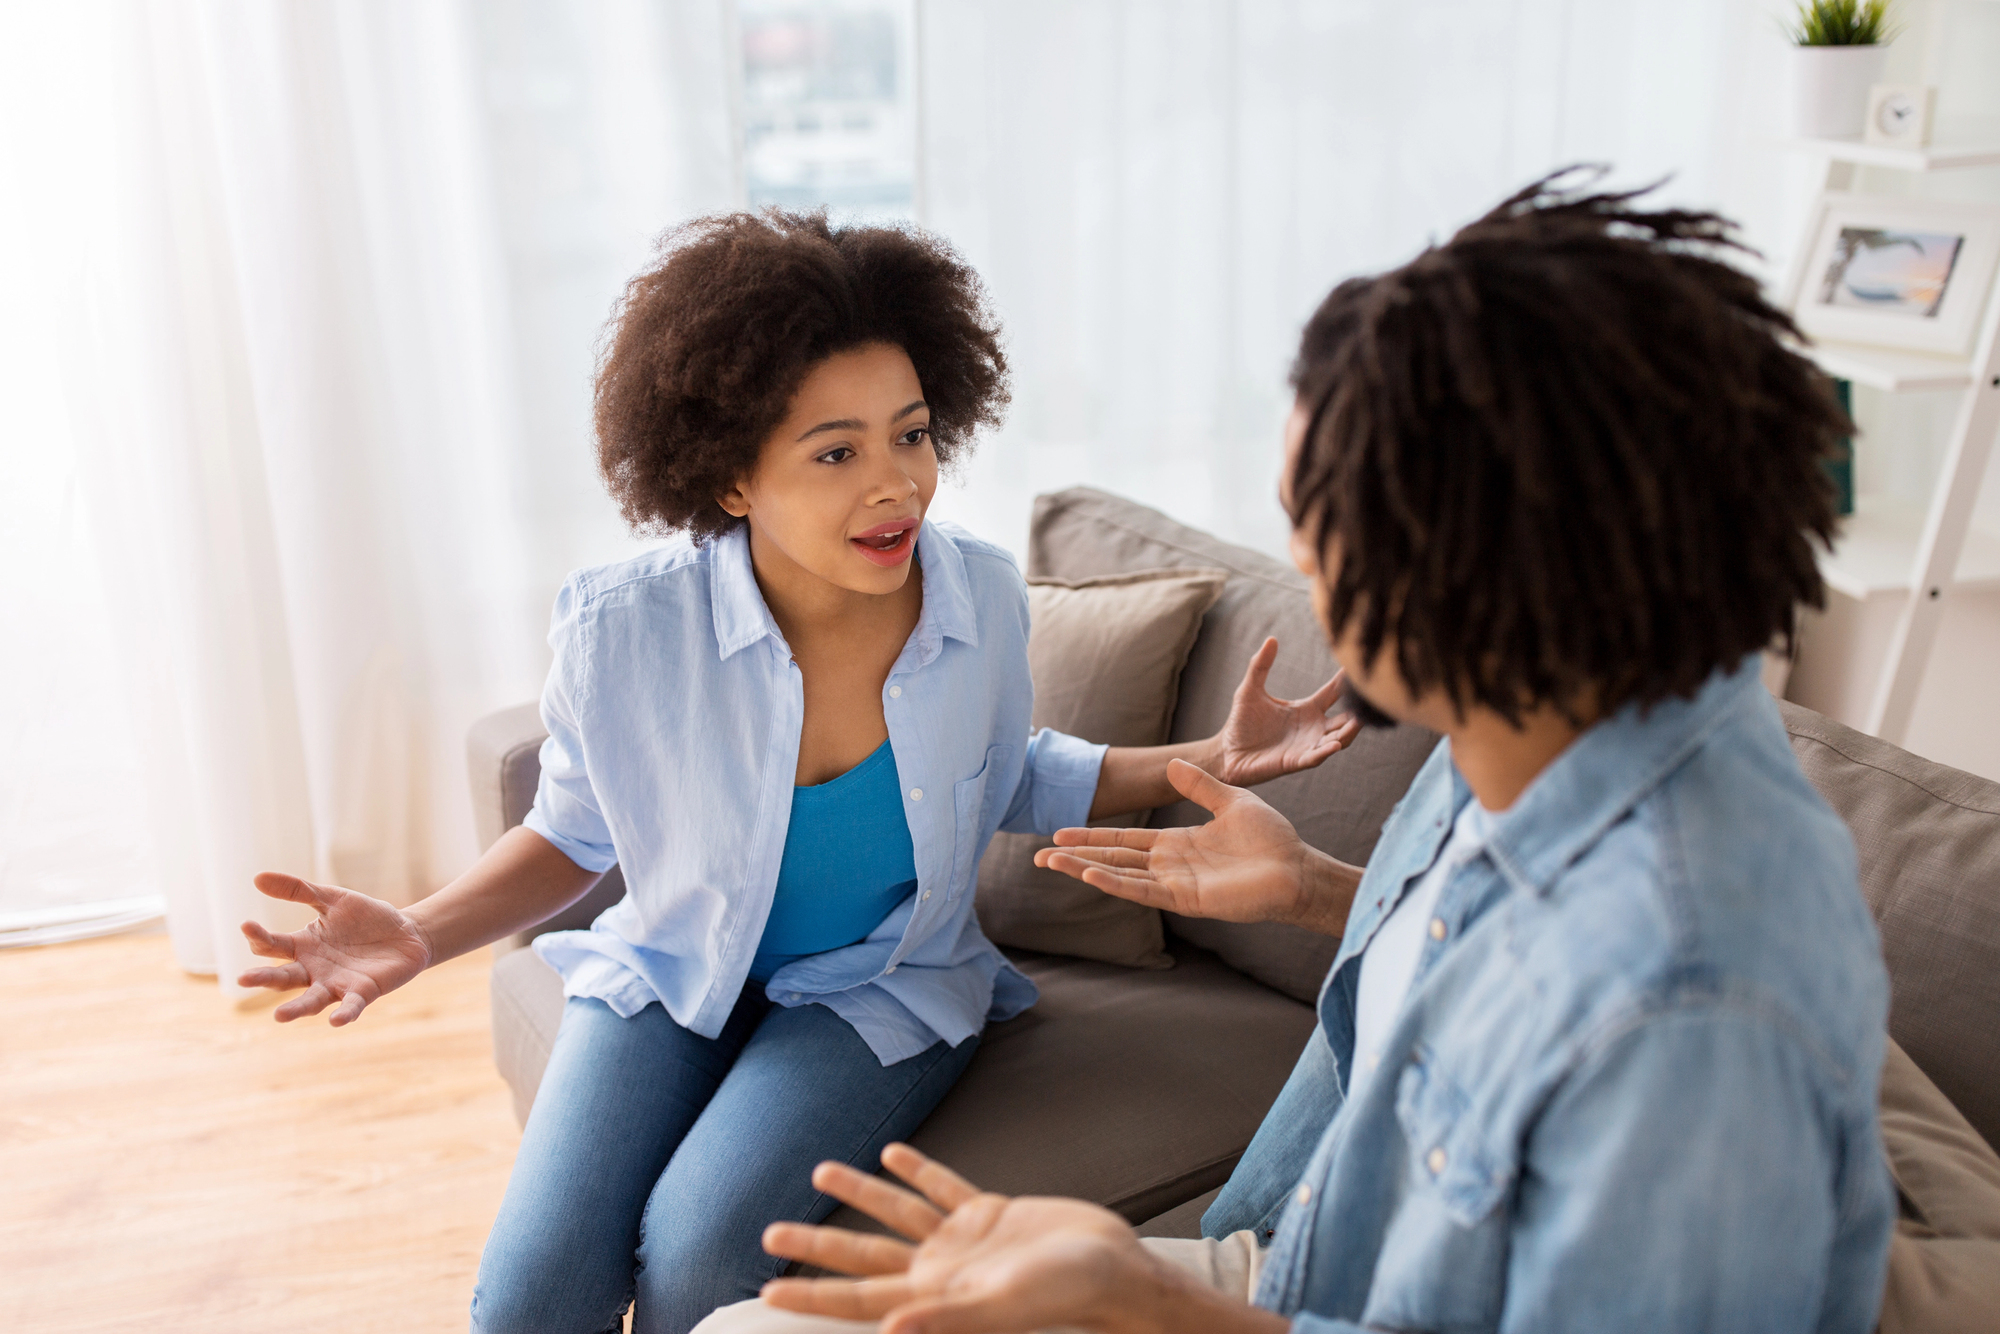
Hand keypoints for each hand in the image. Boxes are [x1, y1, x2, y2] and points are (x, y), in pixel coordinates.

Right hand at [236, 873, 433, 1024]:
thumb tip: (257, 877)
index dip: (258, 937)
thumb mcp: (332, 898)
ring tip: (279, 1016)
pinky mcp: (363, 992)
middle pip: (283, 977)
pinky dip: (344, 1013)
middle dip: (263, 978)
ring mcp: (336, 984)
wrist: (407, 932)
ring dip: (296, 1009)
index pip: (271, 946)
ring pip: (310, 1000)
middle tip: (243, 980)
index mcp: (302, 946)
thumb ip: (298, 890)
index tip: (247, 925)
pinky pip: (350, 1006)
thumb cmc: (365, 918)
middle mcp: (313, 970)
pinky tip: (336, 1020)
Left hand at [760, 1144, 1177, 1333]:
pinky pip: (943, 1189)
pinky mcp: (991, 1214)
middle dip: (817, 1247)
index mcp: (935, 1297)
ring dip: (860, 1193)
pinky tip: (894, 1154)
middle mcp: (940, 1271)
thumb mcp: (1003, 1306)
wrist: (1117, 1272)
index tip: (765, 1287)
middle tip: (769, 1233)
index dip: (812, 1294)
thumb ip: (946, 1318)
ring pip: (898, 1214)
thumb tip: (889, 1331)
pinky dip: (918, 1172)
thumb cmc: (1066, 1295)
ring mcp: (963, 1242)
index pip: (858, 1299)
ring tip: (821, 1172)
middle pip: (864, 1257)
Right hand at [1036, 760, 1357, 933]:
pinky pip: (1144, 891)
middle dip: (1076, 857)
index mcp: (1177, 843)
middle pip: (1113, 859)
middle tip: (1039, 856)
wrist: (1296, 867)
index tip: (1060, 833)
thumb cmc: (1270, 838)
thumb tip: (1172, 765)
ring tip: (1052, 864)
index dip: (1092, 837)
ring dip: (1086, 870)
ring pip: (1121, 876)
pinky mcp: (1187, 899)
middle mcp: (1170, 865)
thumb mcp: (1230, 800)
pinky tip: (1091, 875)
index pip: (1124, 840)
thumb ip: (1199, 786)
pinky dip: (1117, 883)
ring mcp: (1176, 884)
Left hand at [1206, 638, 1357, 788]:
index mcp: (1306, 708)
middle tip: (1371, 697)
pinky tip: (1335, 743)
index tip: (1359, 664)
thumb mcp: (1250, 689)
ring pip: (1339, 738)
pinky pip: (1316, 757)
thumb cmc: (1241, 722)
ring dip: (1349, 731)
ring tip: (1359, 721)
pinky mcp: (1296, 761)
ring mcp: (1307, 745)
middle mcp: (1313, 727)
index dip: (1347, 680)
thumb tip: (1271, 639)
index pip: (1334, 692)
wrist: (1228, 752)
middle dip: (1359, 710)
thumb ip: (1261, 665)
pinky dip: (1327, 751)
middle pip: (1346, 718)